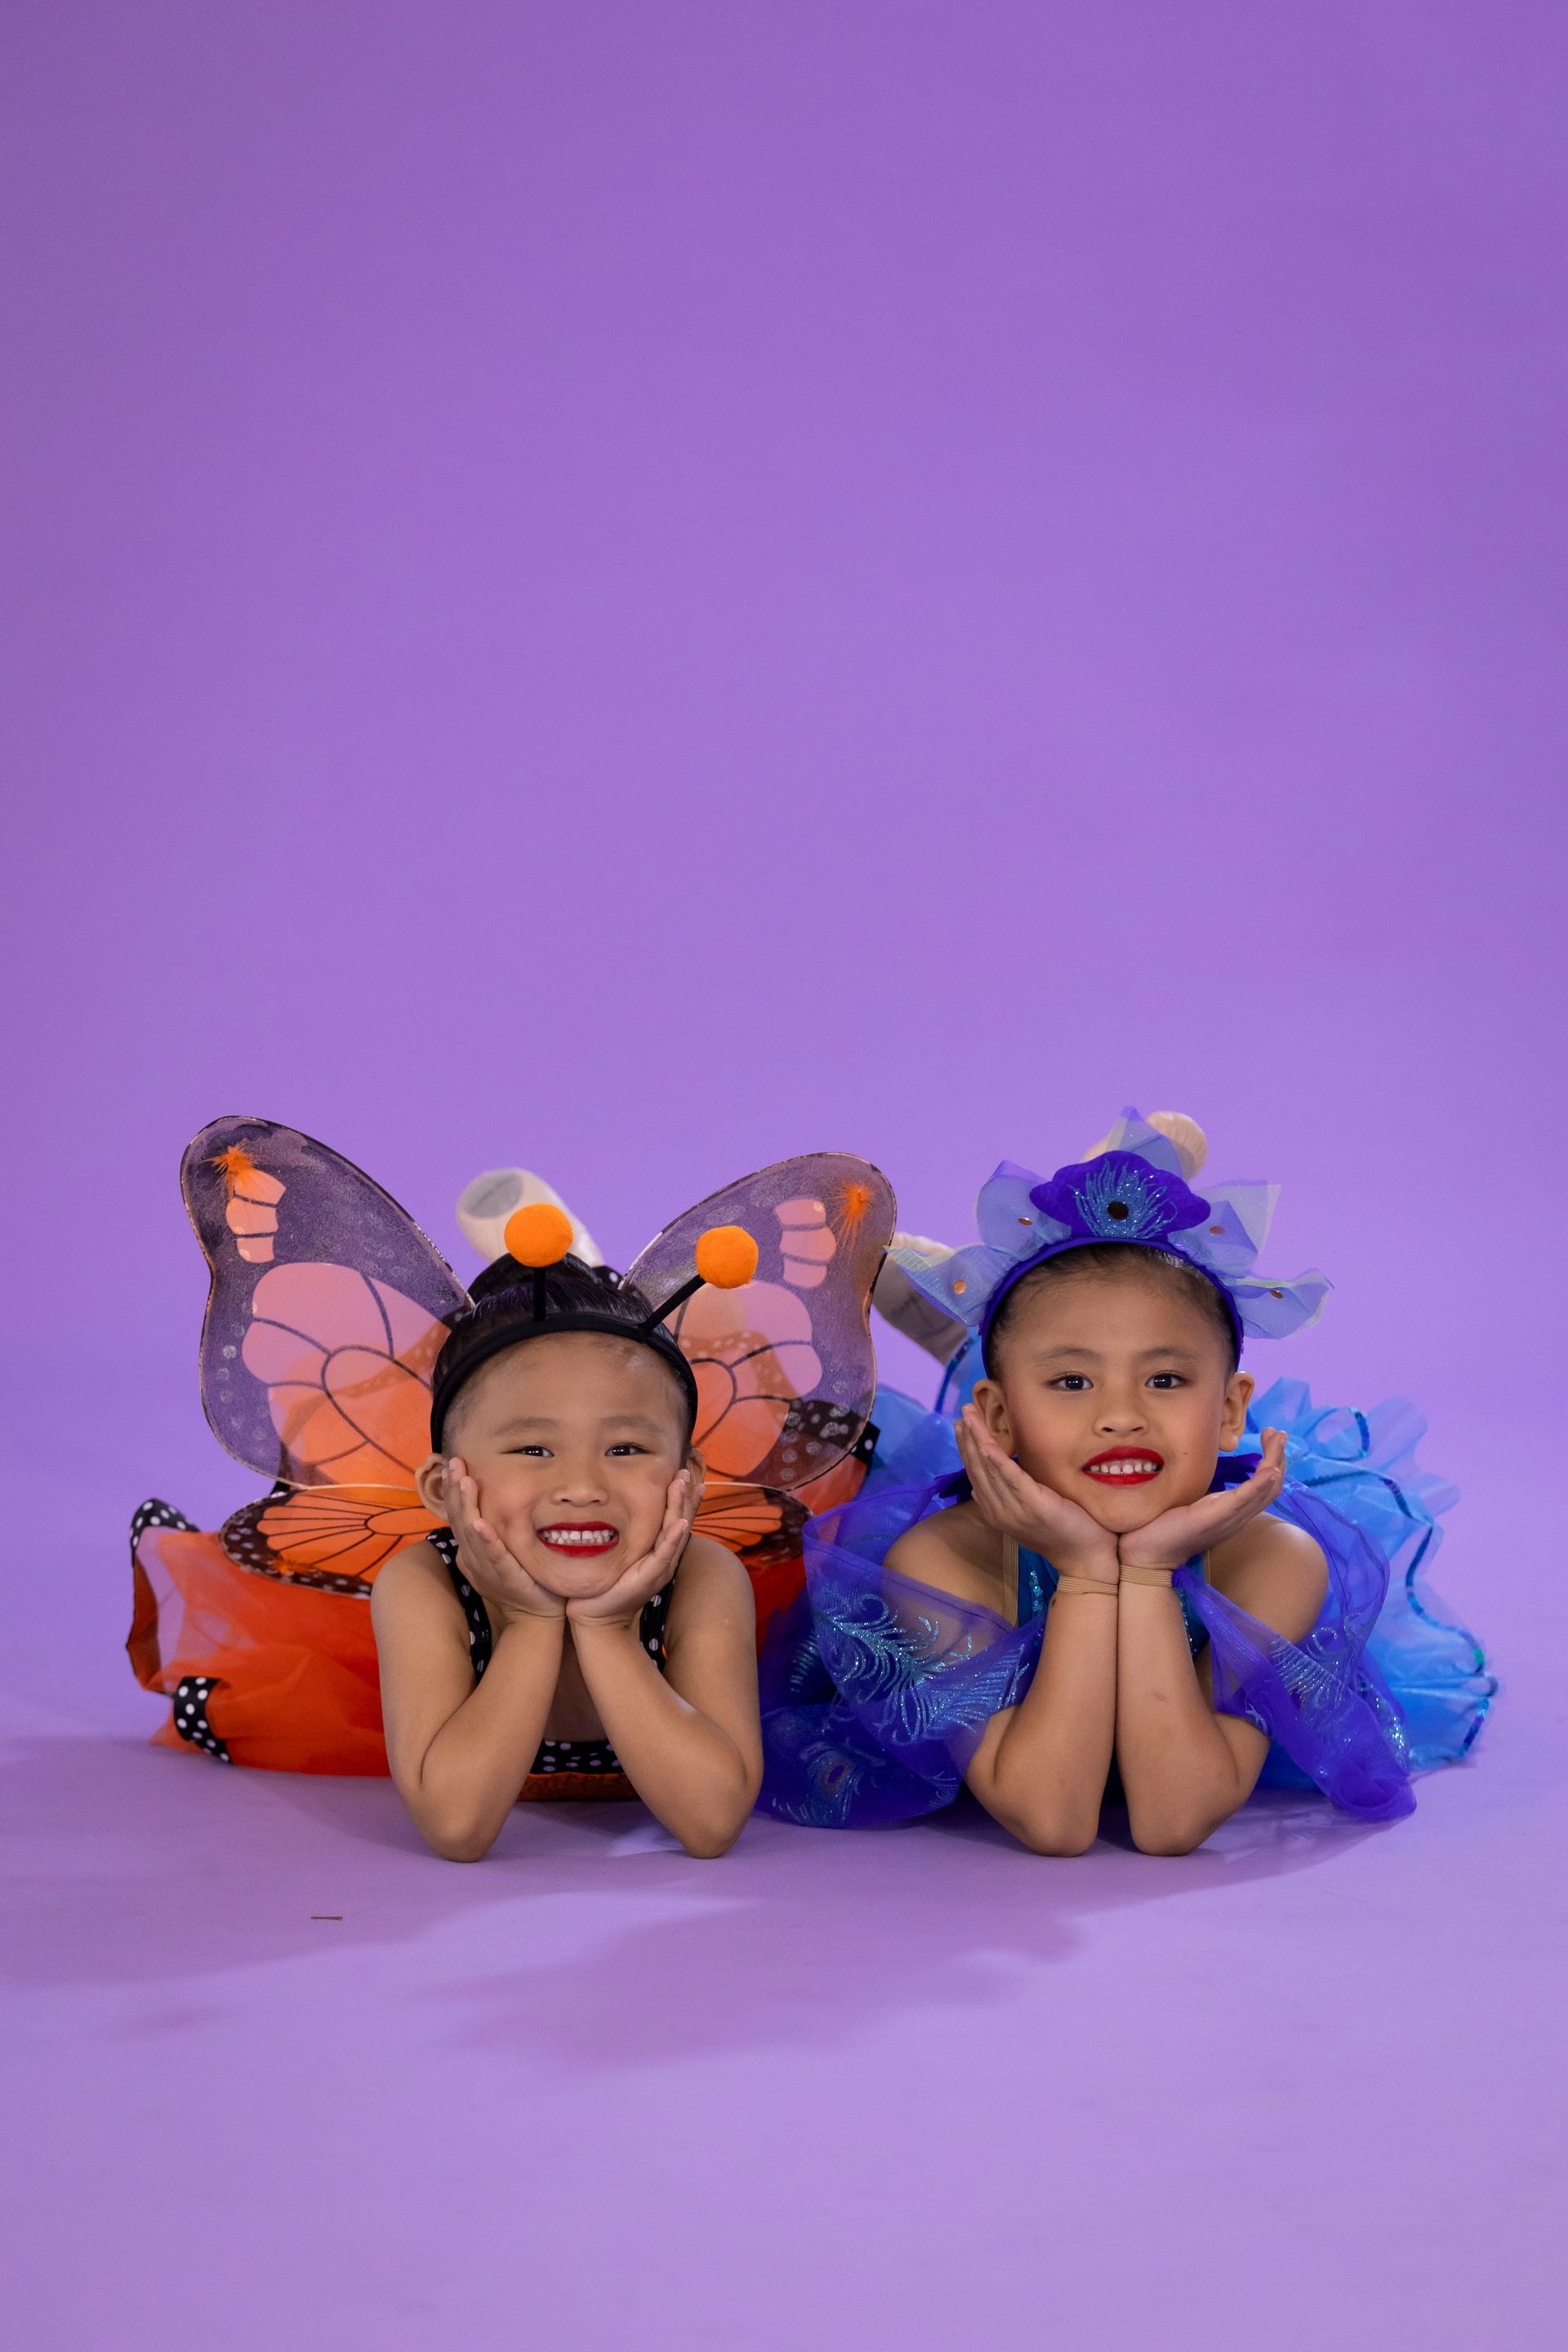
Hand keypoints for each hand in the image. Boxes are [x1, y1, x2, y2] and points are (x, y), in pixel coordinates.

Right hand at [443, 1457, 565, 1624]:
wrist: (534, 1617)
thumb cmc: (522, 1582)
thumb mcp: (501, 1553)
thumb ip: (492, 1533)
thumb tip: (489, 1506)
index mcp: (472, 1550)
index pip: (458, 1515)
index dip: (454, 1490)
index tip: (453, 1464)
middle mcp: (473, 1557)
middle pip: (460, 1518)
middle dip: (456, 1489)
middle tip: (455, 1462)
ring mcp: (486, 1568)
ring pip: (471, 1533)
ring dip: (467, 1506)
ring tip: (465, 1481)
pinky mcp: (504, 1576)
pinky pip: (493, 1556)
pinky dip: (486, 1540)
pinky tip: (482, 1524)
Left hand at [565, 1465, 702, 1630]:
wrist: (596, 1617)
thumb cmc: (604, 1584)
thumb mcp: (618, 1554)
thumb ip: (623, 1534)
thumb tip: (615, 1508)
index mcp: (659, 1552)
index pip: (676, 1519)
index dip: (683, 1499)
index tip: (687, 1475)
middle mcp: (664, 1559)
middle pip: (681, 1521)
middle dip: (685, 1496)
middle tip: (686, 1472)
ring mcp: (659, 1569)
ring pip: (676, 1533)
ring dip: (681, 1507)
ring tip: (686, 1485)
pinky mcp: (650, 1578)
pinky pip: (664, 1554)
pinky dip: (674, 1538)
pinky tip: (680, 1523)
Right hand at [955, 1405, 1118, 1580]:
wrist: (1084, 1559)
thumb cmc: (1061, 1533)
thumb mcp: (1026, 1515)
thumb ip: (1005, 1500)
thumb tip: (978, 1488)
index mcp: (996, 1513)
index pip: (975, 1475)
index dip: (967, 1448)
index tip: (962, 1424)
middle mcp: (999, 1511)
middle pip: (978, 1468)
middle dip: (968, 1437)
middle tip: (964, 1411)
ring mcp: (1014, 1509)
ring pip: (989, 1469)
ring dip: (977, 1440)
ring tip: (970, 1416)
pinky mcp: (1034, 1504)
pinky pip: (1010, 1479)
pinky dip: (997, 1460)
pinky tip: (986, 1444)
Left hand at [1116, 1429, 1287, 1572]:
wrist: (1147, 1554)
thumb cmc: (1165, 1526)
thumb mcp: (1192, 1502)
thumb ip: (1206, 1490)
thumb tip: (1204, 1464)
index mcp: (1233, 1512)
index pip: (1265, 1486)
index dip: (1274, 1460)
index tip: (1271, 1436)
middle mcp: (1237, 1517)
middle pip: (1271, 1486)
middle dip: (1278, 1455)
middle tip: (1278, 1432)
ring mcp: (1228, 1519)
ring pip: (1264, 1490)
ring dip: (1275, 1461)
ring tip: (1277, 1438)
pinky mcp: (1214, 1518)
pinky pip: (1243, 1500)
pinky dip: (1259, 1484)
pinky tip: (1270, 1469)